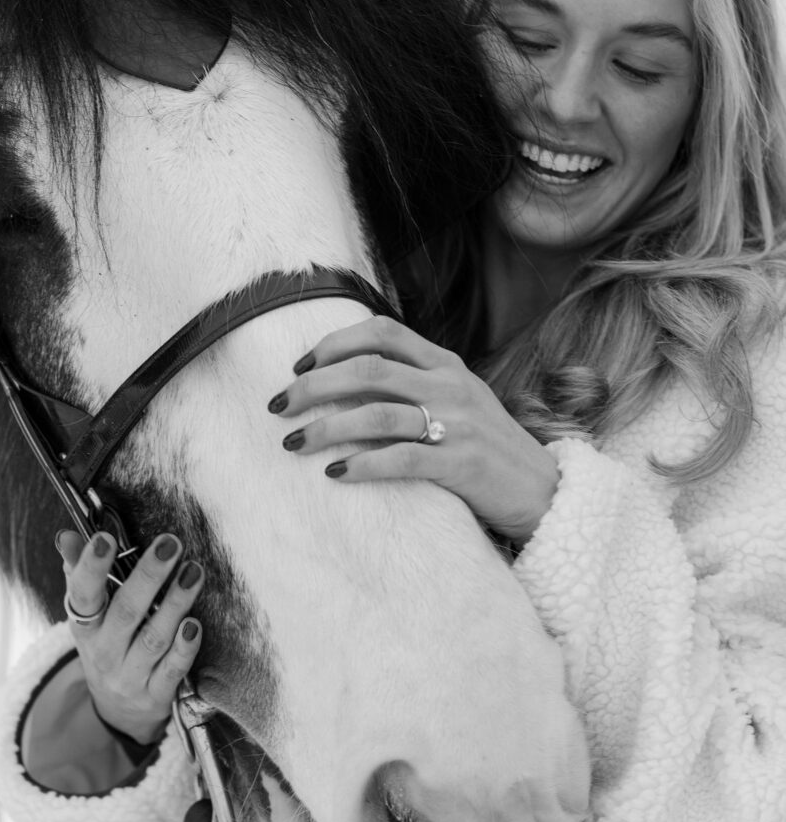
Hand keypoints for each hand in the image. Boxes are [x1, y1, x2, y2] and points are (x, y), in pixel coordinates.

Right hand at [56, 530, 203, 743]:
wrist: (119, 711)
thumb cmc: (109, 646)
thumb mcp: (90, 616)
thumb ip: (80, 574)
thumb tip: (69, 535)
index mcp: (85, 628)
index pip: (83, 595)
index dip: (90, 567)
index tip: (104, 537)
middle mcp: (105, 652)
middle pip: (126, 612)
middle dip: (148, 575)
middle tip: (170, 543)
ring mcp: (131, 676)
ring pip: (154, 639)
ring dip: (175, 603)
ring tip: (194, 571)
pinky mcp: (156, 695)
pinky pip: (172, 671)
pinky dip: (184, 648)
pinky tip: (195, 624)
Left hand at [267, 316, 558, 544]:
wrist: (542, 490)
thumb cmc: (486, 446)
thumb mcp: (457, 400)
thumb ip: (414, 382)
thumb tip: (346, 379)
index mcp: (445, 363)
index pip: (381, 332)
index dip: (332, 344)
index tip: (299, 367)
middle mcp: (450, 385)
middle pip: (367, 369)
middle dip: (313, 386)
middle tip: (279, 406)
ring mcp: (458, 423)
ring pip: (376, 413)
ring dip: (326, 427)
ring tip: (294, 443)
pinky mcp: (461, 464)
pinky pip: (399, 459)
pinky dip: (361, 465)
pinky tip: (335, 473)